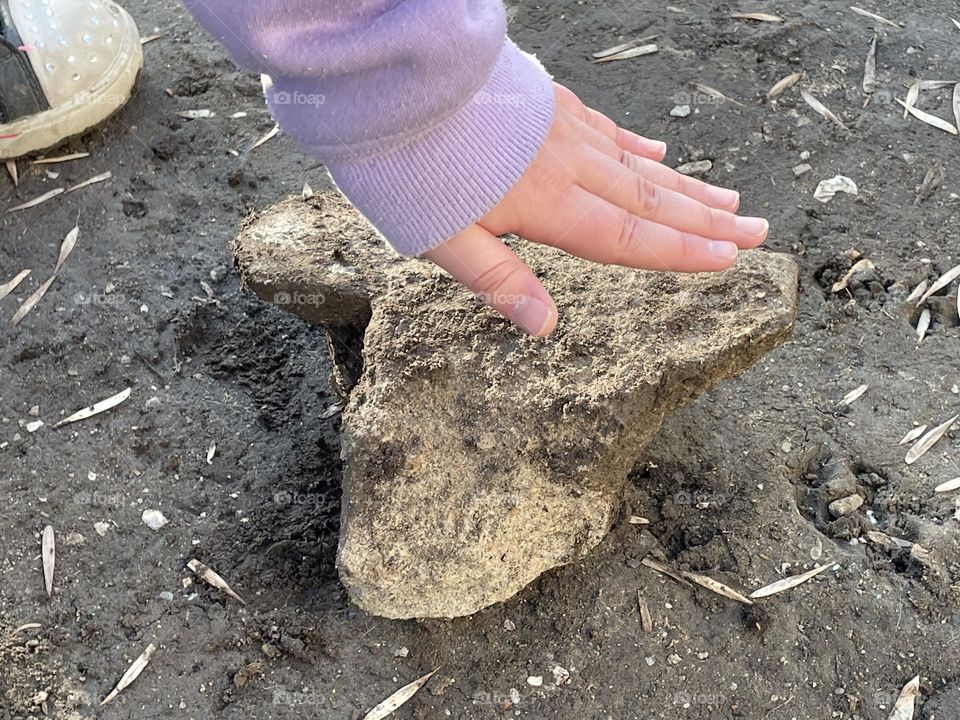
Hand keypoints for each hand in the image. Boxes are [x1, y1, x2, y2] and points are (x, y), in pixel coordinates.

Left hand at [424, 83, 768, 335]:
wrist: (390, 78)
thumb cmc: (405, 166)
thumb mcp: (439, 237)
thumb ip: (496, 279)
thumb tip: (545, 326)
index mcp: (547, 203)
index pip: (628, 237)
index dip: (681, 253)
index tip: (730, 260)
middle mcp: (568, 163)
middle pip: (650, 200)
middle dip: (707, 221)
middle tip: (758, 232)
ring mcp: (561, 127)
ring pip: (639, 163)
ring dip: (686, 186)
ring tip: (730, 199)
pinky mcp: (547, 103)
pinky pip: (607, 128)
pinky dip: (638, 145)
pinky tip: (661, 151)